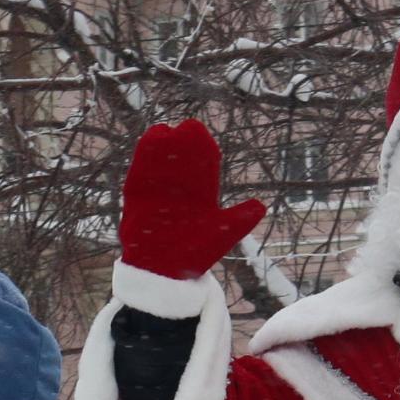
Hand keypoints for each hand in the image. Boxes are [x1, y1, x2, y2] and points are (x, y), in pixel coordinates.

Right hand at [118, 120, 269, 282]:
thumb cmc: (193, 254)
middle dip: (184, 144)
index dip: (203, 149)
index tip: (201, 134)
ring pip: (160, 164)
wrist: (164, 271)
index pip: (204, 166)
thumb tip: (261, 206)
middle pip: (182, 160)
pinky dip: (142, 161)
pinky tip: (142, 149)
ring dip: (161, 148)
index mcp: (201, 194)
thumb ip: (239, 219)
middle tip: (186, 128)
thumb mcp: (221, 235)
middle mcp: (180, 189)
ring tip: (164, 132)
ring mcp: (158, 191)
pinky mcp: (138, 198)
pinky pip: (140, 176)